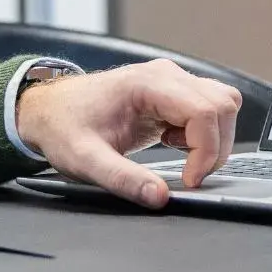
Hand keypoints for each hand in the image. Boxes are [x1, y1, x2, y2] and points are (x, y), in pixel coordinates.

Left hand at [14, 59, 241, 208]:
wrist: (48, 109)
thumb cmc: (64, 127)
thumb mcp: (86, 159)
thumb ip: (123, 179)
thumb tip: (160, 196)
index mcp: (147, 84)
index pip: (205, 111)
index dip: (206, 151)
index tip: (189, 180)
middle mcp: (166, 75)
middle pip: (222, 105)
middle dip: (215, 147)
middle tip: (189, 173)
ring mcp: (172, 80)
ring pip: (223, 104)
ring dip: (213, 138)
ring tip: (179, 154)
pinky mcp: (173, 92)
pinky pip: (209, 109)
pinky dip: (203, 133)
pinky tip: (172, 142)